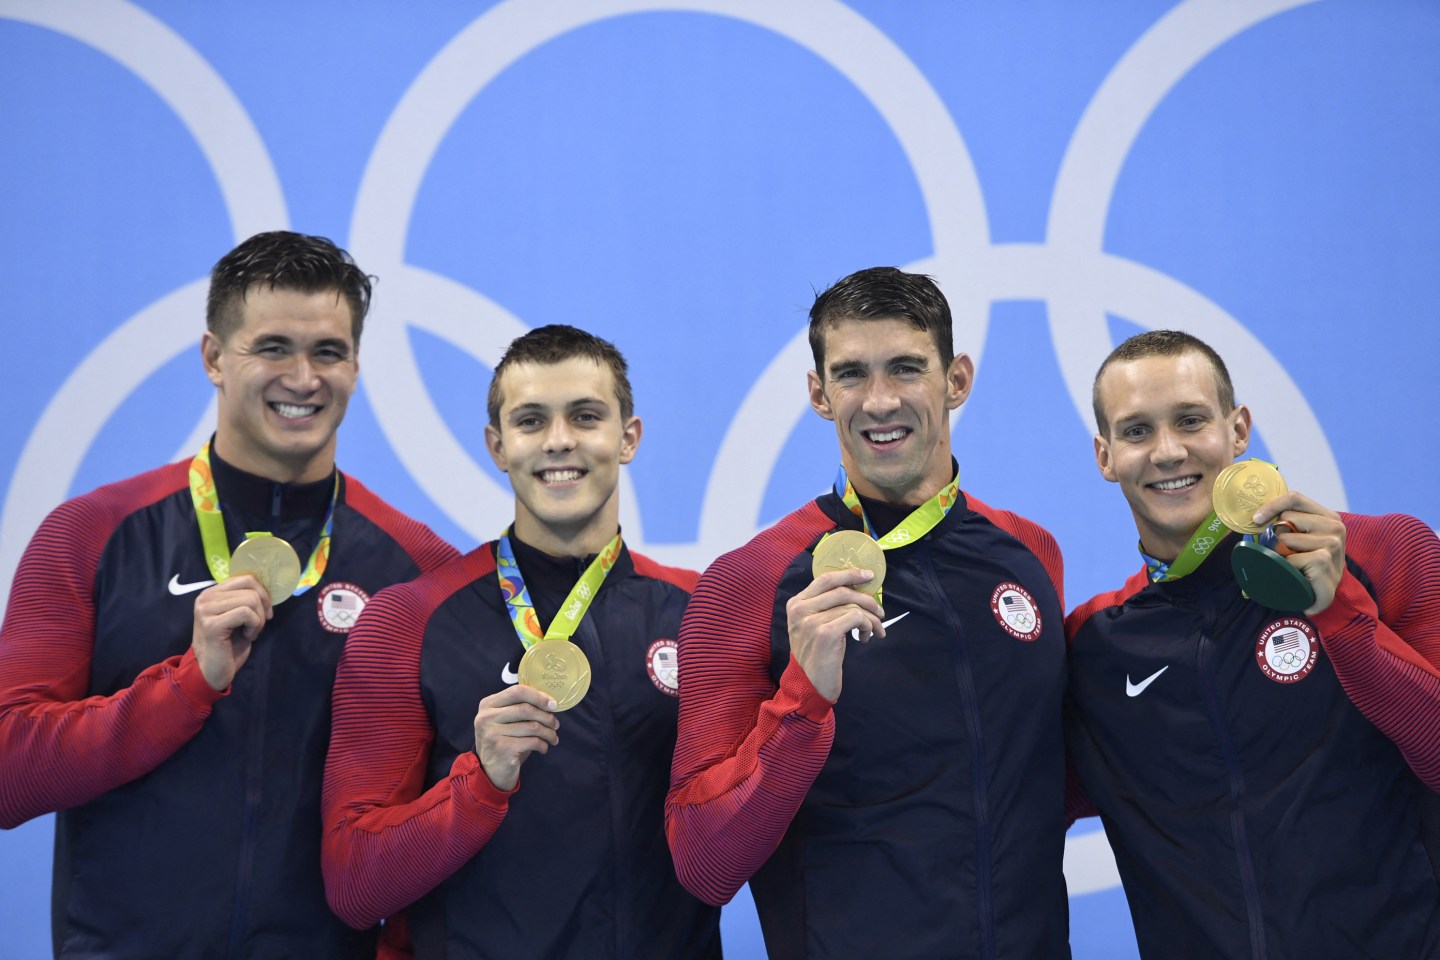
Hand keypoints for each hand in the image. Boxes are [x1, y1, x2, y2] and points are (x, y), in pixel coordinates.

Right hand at [191, 575, 272, 690]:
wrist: (213, 671)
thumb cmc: (229, 645)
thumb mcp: (239, 616)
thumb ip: (245, 599)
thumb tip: (267, 589)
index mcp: (212, 592)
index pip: (246, 578)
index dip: (263, 594)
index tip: (266, 612)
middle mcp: (205, 597)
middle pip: (250, 588)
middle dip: (262, 608)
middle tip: (257, 626)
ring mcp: (206, 610)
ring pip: (250, 600)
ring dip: (258, 619)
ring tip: (250, 633)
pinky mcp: (212, 624)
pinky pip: (246, 613)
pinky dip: (254, 626)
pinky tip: (247, 637)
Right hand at [473, 684, 559, 791]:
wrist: (490, 772)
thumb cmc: (504, 742)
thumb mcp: (506, 721)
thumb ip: (520, 708)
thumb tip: (549, 702)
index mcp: (488, 705)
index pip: (517, 691)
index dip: (538, 696)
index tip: (553, 704)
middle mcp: (486, 717)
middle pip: (526, 708)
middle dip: (546, 716)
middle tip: (556, 724)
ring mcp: (493, 733)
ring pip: (532, 726)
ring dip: (548, 733)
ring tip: (552, 738)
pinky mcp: (502, 748)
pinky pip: (532, 741)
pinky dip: (543, 745)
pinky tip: (543, 748)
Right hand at [785, 567, 885, 701]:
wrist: (809, 685)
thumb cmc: (815, 655)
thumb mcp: (812, 626)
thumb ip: (824, 606)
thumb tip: (856, 589)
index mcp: (796, 603)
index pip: (826, 578)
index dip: (850, 574)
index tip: (869, 576)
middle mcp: (800, 609)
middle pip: (842, 590)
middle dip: (867, 599)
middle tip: (880, 611)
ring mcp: (812, 621)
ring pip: (852, 606)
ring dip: (871, 618)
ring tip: (875, 630)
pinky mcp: (826, 633)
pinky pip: (856, 618)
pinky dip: (868, 626)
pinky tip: (865, 637)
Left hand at [1253, 491, 1345, 615]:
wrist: (1321, 595)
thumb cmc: (1308, 565)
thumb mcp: (1301, 540)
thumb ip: (1287, 524)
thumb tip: (1255, 517)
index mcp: (1327, 516)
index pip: (1295, 498)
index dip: (1272, 505)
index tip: (1256, 519)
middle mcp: (1334, 526)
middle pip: (1287, 518)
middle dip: (1278, 536)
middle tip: (1285, 553)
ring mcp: (1332, 543)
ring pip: (1285, 539)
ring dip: (1282, 554)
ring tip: (1294, 565)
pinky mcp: (1323, 559)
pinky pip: (1289, 558)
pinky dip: (1286, 567)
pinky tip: (1298, 575)